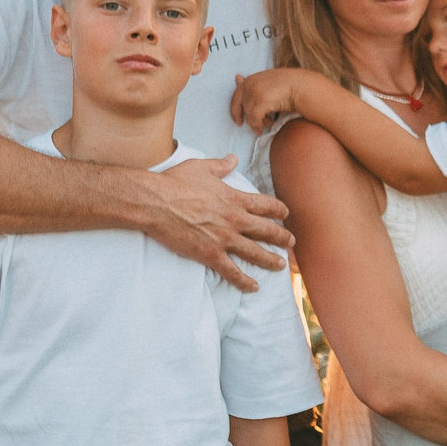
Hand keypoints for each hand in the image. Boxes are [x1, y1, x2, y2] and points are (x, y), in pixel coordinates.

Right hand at [144, 157, 292, 288]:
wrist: (155, 202)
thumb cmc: (175, 182)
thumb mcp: (201, 167)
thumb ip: (221, 165)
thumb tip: (233, 158)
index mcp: (234, 198)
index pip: (266, 205)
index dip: (279, 210)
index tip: (286, 214)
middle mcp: (234, 219)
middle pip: (267, 231)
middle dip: (282, 237)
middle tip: (291, 243)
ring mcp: (224, 238)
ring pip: (255, 253)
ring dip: (270, 260)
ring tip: (280, 266)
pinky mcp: (210, 254)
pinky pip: (232, 271)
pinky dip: (244, 281)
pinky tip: (254, 287)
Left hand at [230, 68, 307, 132]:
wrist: (300, 86)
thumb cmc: (287, 84)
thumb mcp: (267, 81)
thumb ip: (253, 83)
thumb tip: (237, 78)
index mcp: (250, 79)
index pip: (236, 96)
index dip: (236, 111)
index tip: (238, 121)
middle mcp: (250, 84)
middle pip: (243, 107)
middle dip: (250, 118)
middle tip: (257, 126)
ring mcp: (255, 92)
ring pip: (249, 114)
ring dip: (256, 122)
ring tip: (266, 125)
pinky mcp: (261, 101)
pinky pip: (255, 118)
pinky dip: (258, 125)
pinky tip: (263, 128)